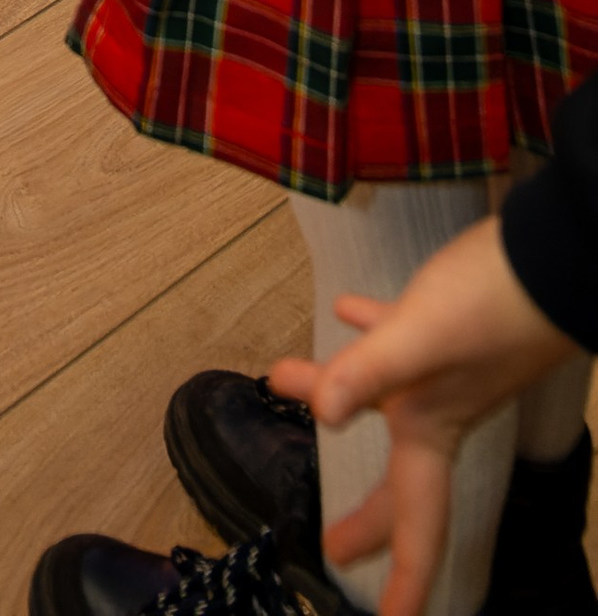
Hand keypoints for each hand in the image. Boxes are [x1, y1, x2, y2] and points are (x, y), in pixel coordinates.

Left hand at [268, 214, 573, 615]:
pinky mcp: (448, 321)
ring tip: (285, 382)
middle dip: (370, 516)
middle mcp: (440, 408)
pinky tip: (349, 308)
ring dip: (339, 396)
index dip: (406, 579)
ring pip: (384, 400)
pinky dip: (369, 329)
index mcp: (433, 428)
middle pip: (401, 481)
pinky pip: (395, 335)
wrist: (549, 255)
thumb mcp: (420, 337)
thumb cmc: (492, 302)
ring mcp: (446, 367)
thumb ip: (370, 373)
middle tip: (337, 548)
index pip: (417, 522)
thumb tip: (323, 415)